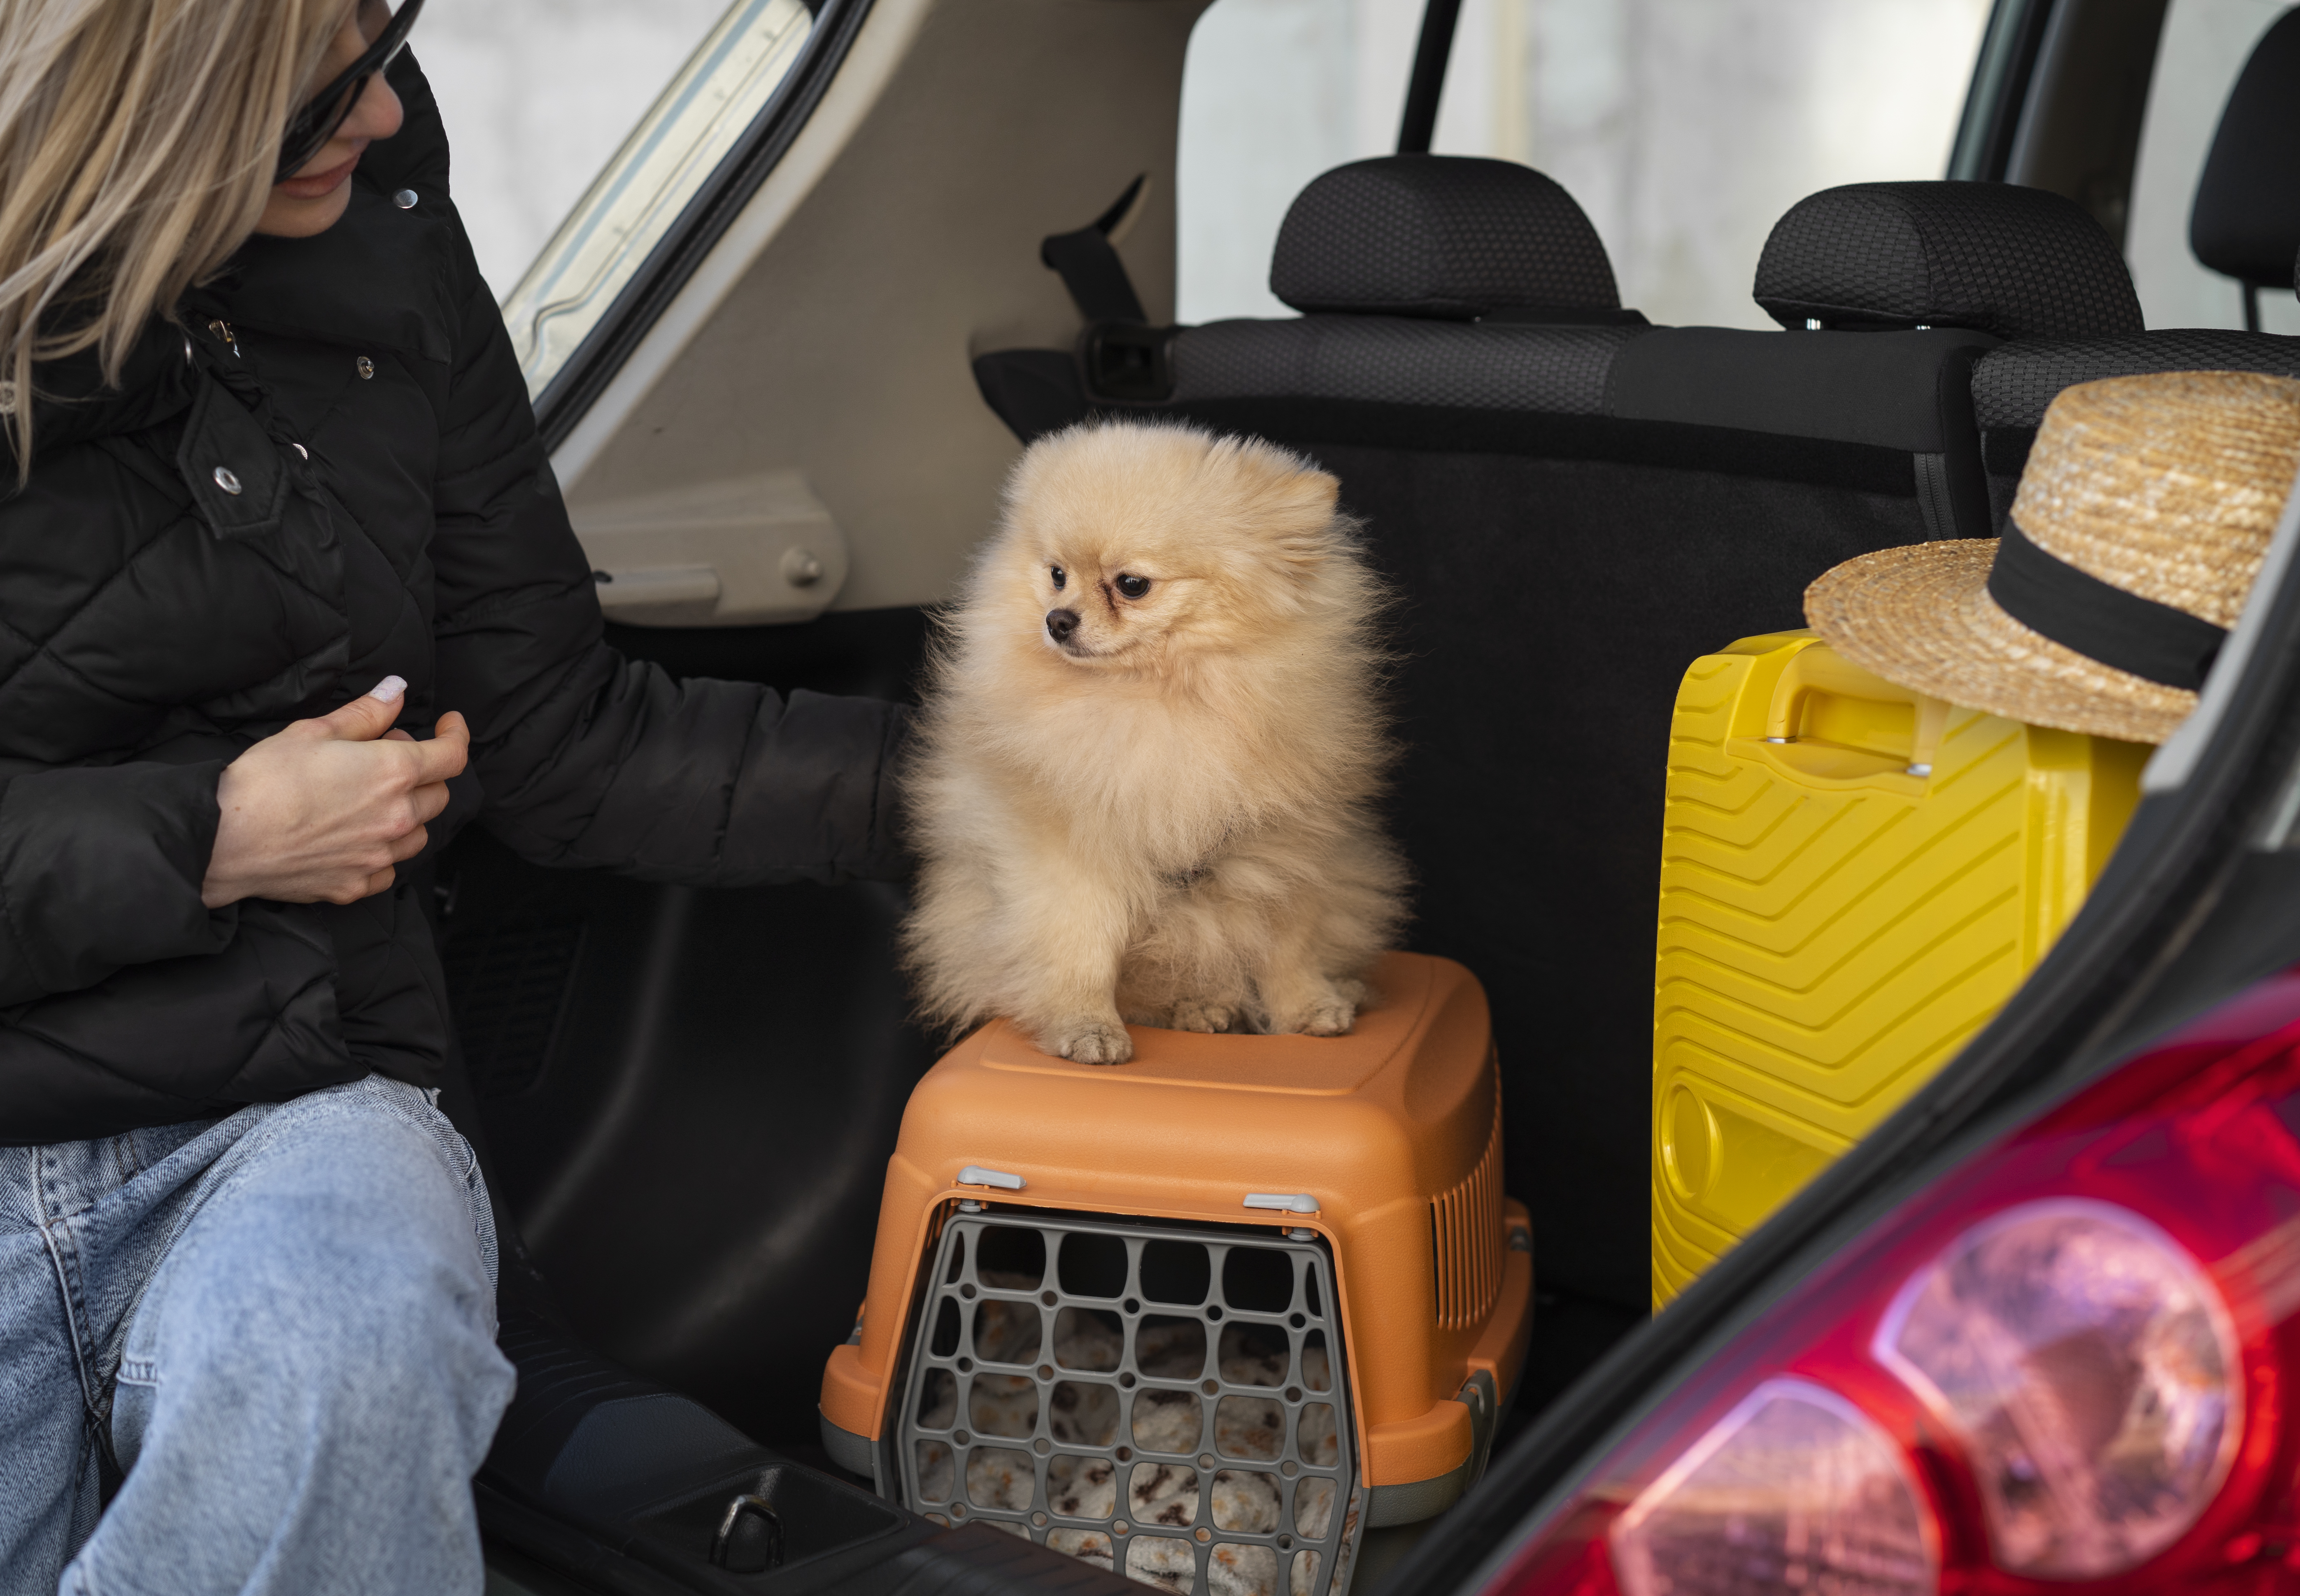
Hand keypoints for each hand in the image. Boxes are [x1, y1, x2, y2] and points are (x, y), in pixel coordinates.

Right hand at [202, 677, 469, 907]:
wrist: (223, 839)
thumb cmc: (264, 781)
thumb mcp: (314, 731)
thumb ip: (365, 713)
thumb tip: (397, 691)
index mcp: (392, 772)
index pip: (451, 756)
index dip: (456, 736)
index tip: (450, 725)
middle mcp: (396, 817)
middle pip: (437, 795)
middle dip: (422, 773)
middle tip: (384, 757)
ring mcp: (378, 856)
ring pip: (418, 834)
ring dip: (407, 814)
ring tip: (369, 799)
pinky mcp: (356, 885)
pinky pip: (389, 869)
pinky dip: (383, 852)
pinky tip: (357, 838)